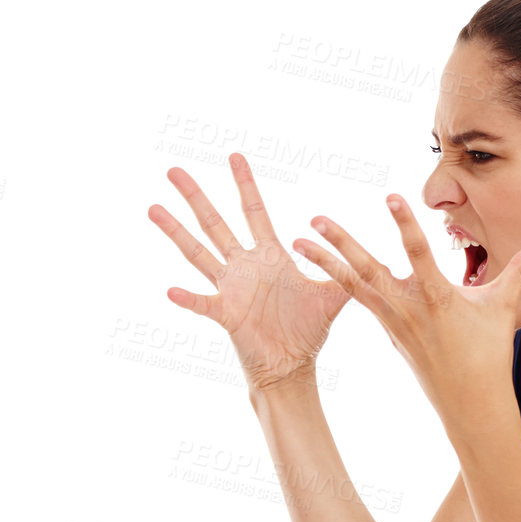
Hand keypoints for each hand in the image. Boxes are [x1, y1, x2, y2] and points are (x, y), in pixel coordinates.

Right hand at [149, 153, 349, 390]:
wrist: (293, 366)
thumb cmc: (307, 331)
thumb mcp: (333, 295)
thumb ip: (346, 270)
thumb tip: (367, 250)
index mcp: (268, 257)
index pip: (253, 211)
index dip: (245, 184)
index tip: (235, 156)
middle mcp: (243, 267)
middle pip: (215, 223)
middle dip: (195, 196)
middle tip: (173, 170)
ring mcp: (230, 289)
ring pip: (198, 253)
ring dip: (176, 232)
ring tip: (154, 208)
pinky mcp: (226, 314)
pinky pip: (204, 304)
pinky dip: (189, 299)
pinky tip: (171, 290)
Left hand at [293, 194, 520, 424]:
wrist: (469, 403)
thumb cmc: (490, 354)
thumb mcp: (504, 308)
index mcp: (437, 297)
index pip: (418, 251)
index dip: (404, 223)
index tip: (389, 196)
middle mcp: (408, 308)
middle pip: (368, 268)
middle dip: (340, 243)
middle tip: (314, 219)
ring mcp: (393, 322)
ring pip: (353, 286)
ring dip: (325, 263)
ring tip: (299, 244)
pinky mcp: (388, 333)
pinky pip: (361, 302)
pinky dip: (342, 286)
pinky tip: (325, 270)